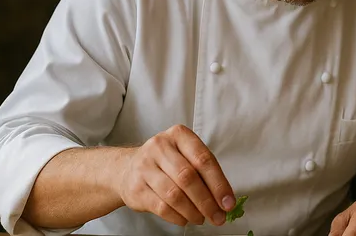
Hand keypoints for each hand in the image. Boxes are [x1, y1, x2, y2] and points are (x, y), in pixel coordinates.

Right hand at [114, 124, 235, 225]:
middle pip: (188, 177)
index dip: (219, 183)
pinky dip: (178, 217)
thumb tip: (225, 200)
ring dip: (193, 211)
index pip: (203, 159)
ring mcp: (144, 166)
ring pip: (174, 194)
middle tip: (218, 217)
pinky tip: (185, 219)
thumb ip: (205, 173)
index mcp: (179, 135)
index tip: (228, 202)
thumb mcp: (185, 156)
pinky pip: (161, 207)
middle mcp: (160, 146)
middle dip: (207, 201)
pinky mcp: (136, 187)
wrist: (127, 168)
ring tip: (201, 218)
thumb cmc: (166, 163)